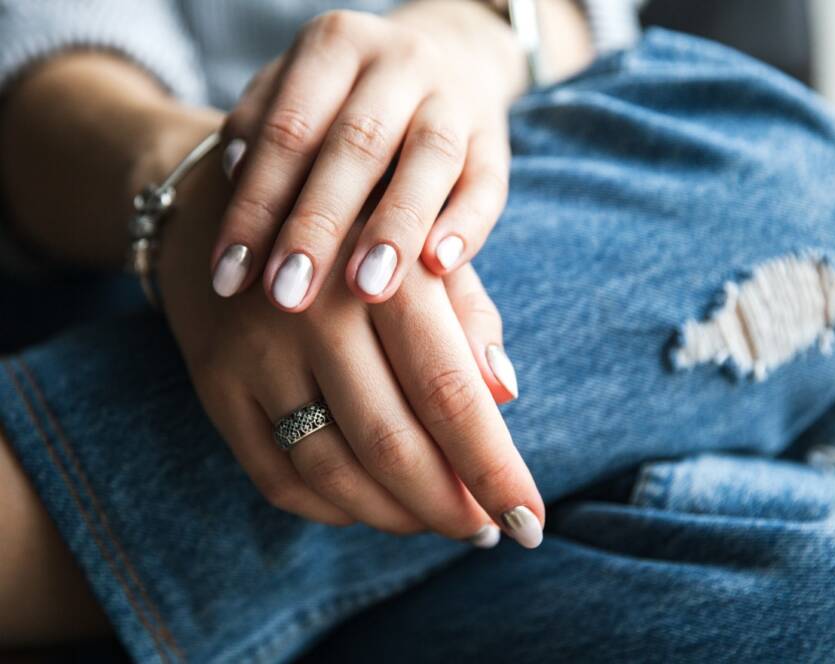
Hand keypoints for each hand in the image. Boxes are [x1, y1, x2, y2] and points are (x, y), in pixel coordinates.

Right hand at [158, 141, 542, 547]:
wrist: (234, 201)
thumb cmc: (357, 232)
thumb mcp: (423, 248)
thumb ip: (468, 316)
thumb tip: (507, 395)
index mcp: (382, 272)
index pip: (450, 393)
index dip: (494, 469)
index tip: (531, 520)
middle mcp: (311, 312)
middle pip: (391, 443)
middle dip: (451, 506)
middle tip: (487, 530)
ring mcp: (255, 351)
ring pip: (333, 471)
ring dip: (397, 516)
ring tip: (440, 522)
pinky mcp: (215, 382)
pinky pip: (277, 478)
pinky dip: (335, 510)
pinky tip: (375, 509)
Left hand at [209, 2, 525, 312]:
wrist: (447, 60)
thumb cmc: (348, 98)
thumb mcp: (298, 92)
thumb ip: (262, 127)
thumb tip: (233, 171)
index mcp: (336, 45)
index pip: (289, 130)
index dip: (256, 205)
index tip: (229, 277)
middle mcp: (400, 62)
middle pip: (355, 144)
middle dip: (317, 225)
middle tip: (287, 293)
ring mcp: (454, 99)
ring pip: (429, 159)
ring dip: (395, 227)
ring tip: (366, 291)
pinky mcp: (495, 142)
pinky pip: (488, 183)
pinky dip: (467, 224)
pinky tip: (441, 265)